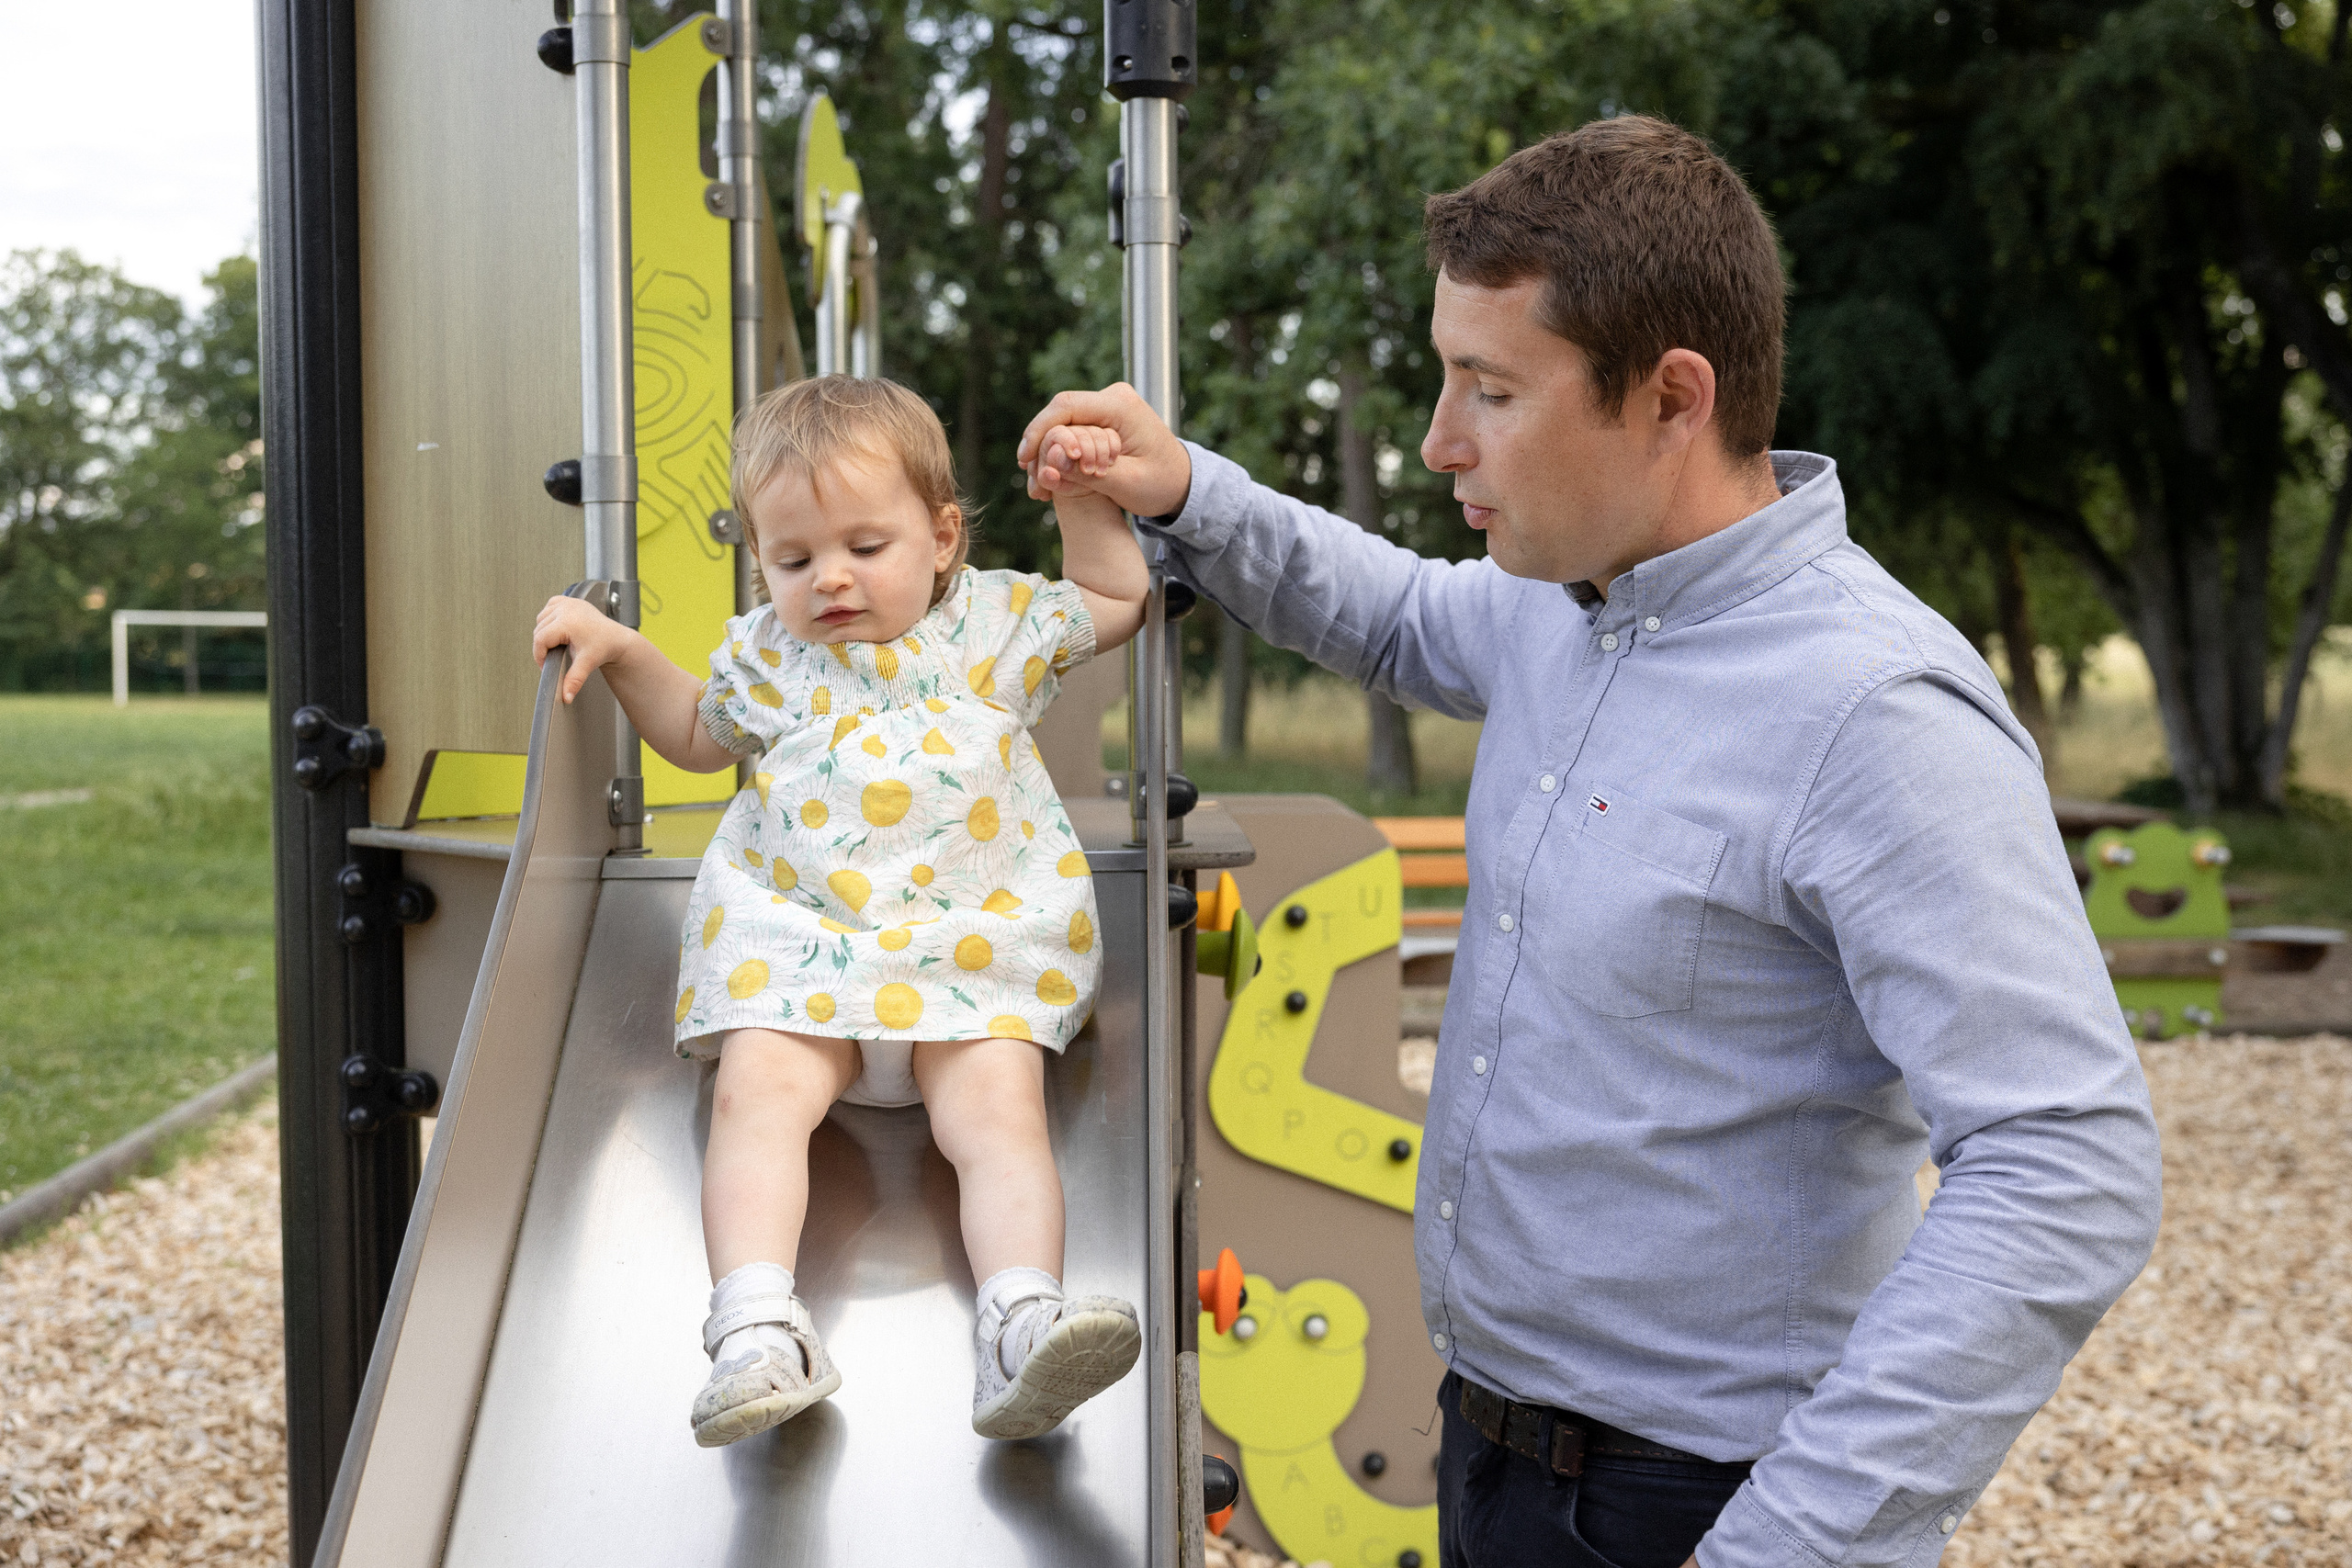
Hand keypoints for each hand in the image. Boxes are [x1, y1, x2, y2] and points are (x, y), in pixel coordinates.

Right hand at [531, 594, 640, 704]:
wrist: (616, 638)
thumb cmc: (604, 647)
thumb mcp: (587, 664)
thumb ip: (574, 680)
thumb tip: (566, 697)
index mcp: (567, 621)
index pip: (540, 639)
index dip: (540, 655)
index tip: (545, 665)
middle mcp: (566, 608)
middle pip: (539, 630)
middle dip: (543, 646)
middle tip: (554, 657)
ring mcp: (567, 602)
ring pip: (541, 618)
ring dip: (545, 632)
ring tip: (558, 644)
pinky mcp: (568, 600)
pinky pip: (549, 608)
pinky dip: (549, 618)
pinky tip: (558, 627)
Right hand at [1016, 382, 1192, 518]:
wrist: (1181, 482)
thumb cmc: (1162, 483)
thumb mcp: (1128, 484)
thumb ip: (1087, 474)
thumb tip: (1050, 466)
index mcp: (1121, 405)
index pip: (1066, 406)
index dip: (1039, 430)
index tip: (1024, 459)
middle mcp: (1113, 398)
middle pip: (1060, 413)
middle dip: (1040, 444)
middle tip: (1029, 476)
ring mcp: (1107, 406)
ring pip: (1063, 423)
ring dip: (1047, 451)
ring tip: (1038, 484)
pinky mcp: (1103, 420)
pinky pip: (1072, 430)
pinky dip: (1059, 452)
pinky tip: (1050, 476)